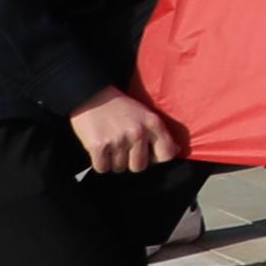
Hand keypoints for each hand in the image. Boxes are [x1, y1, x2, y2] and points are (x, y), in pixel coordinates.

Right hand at [68, 87, 185, 178]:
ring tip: (110, 145)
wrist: (91, 97)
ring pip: (119, 168)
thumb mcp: (146, 114)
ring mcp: (118, 140)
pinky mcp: (98, 146)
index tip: (149, 157)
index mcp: (153, 123)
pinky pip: (102, 168)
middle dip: (130, 162)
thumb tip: (174, 151)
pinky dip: (100, 163)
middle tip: (123, 149)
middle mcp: (138, 132)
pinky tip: (100, 149)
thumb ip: (159, 133)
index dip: (157, 160)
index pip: (166, 155)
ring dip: (114, 162)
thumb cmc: (120, 108)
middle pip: (139, 167)